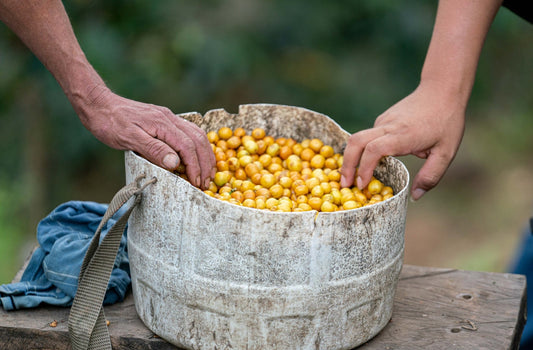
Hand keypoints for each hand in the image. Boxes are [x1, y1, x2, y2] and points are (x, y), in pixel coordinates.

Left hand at [74, 85, 215, 188]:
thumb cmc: (109, 123)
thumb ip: (154, 150)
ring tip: (206, 171)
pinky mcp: (164, 120)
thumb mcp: (128, 139)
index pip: (188, 147)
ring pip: (197, 134)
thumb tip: (176, 163)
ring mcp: (168, 118)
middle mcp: (169, 119)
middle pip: (198, 140)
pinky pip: (188, 132)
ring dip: (204, 154)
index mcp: (163, 124)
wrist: (98, 103)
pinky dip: (197, 146)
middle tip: (206, 181)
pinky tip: (195, 155)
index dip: (195, 166)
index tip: (197, 183)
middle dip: (205, 162)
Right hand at [340, 80, 465, 199]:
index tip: (361, 185)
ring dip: (352, 158)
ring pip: (358, 139)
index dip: (364, 169)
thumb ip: (430, 176)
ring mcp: (383, 121)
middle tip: (345, 184)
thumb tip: (415, 197)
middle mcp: (388, 127)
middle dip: (347, 164)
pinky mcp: (383, 119)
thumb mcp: (446, 152)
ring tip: (352, 176)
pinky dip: (364, 150)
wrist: (441, 89)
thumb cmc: (446, 121)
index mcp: (402, 136)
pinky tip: (370, 162)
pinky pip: (369, 136)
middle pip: (356, 142)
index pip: (373, 150)